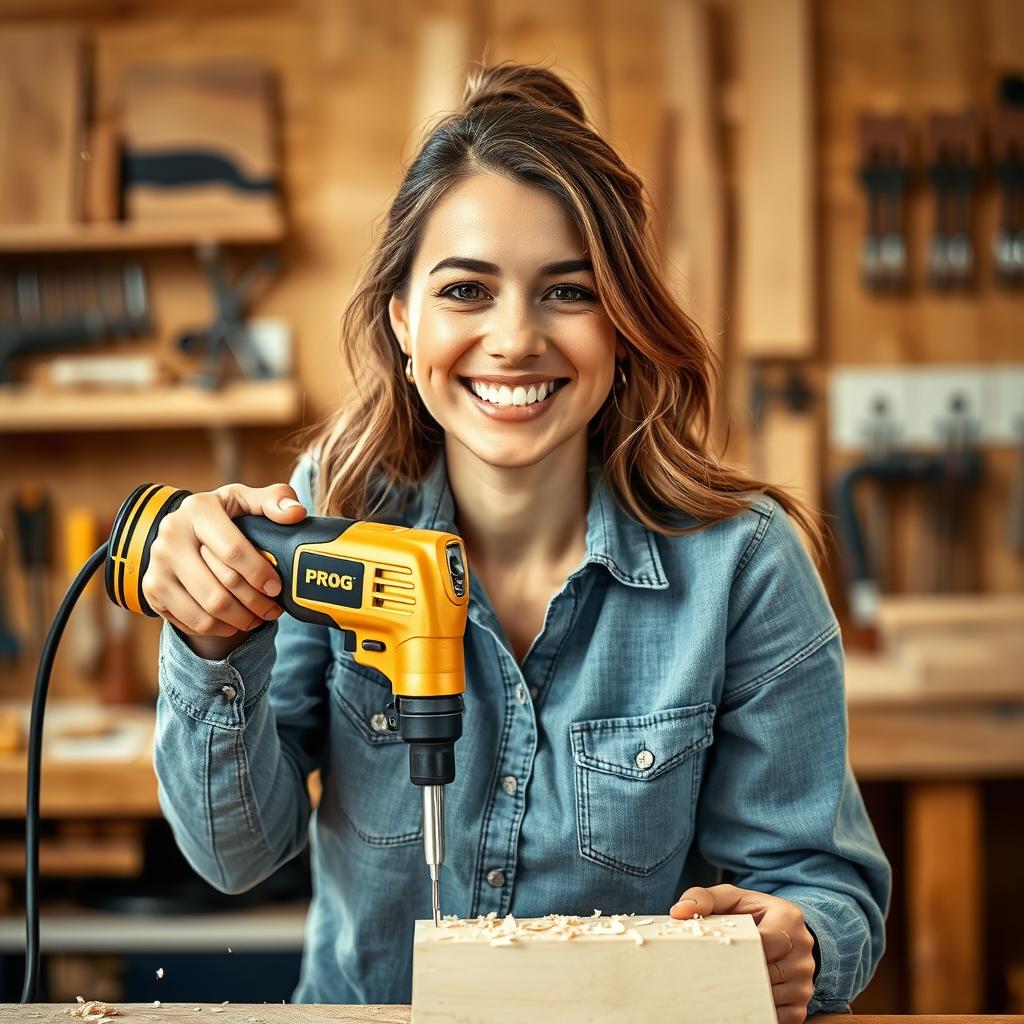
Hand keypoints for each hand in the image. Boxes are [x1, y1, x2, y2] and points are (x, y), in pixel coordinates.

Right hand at [143, 482, 306, 648]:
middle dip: (254, 605)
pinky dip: (219, 628)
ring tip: (257, 618)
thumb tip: (296, 513)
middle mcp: (171, 537)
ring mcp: (157, 566)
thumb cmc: (223, 516)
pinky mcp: (152, 591)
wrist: (182, 530)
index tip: (276, 588)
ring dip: (239, 621)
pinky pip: (191, 623)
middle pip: (219, 590)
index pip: (232, 551)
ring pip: (206, 612)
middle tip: (272, 610)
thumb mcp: (246, 500)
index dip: (259, 573)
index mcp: (198, 510)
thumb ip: (276, 500)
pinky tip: (234, 620)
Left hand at [670, 883, 814, 1023]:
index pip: (764, 941)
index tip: (716, 952)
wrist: (786, 933)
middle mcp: (803, 951)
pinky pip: (779, 1018)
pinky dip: (758, 1012)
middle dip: (739, 975)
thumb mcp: (731, 899)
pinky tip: (741, 1002)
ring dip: (747, 995)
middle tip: (712, 975)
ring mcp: (805, 981)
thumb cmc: (753, 914)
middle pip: (767, 973)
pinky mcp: (801, 1005)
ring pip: (771, 997)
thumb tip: (678, 912)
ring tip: (725, 986)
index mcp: (789, 919)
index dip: (739, 950)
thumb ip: (704, 898)